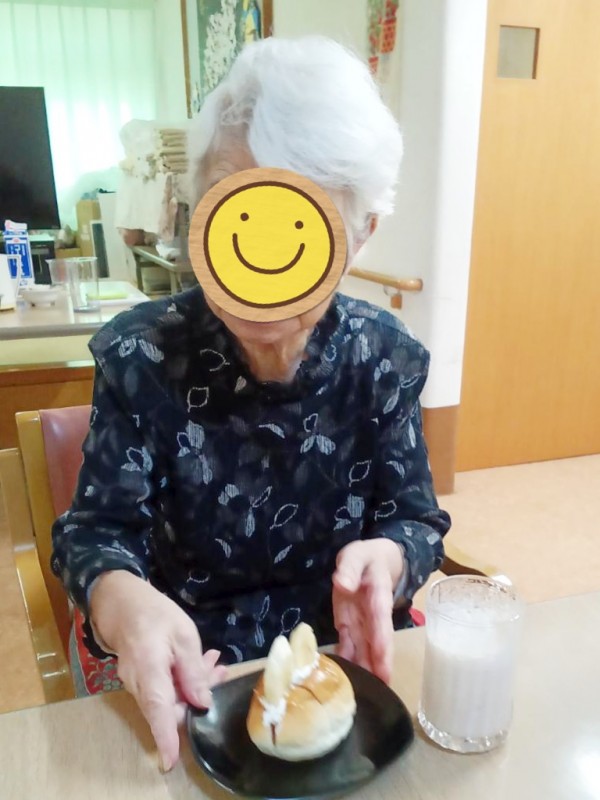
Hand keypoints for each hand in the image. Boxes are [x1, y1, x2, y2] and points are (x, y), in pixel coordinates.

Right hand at [89, 570, 226, 771]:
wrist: (120, 600)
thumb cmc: (154, 612)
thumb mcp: (183, 634)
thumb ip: (193, 670)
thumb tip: (203, 703)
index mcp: (149, 671)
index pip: (158, 711)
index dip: (166, 738)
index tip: (171, 762)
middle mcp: (138, 683)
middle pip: (170, 707)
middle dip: (198, 696)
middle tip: (220, 671)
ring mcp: (135, 682)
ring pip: (168, 696)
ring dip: (192, 683)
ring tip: (213, 661)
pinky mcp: (138, 678)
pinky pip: (161, 687)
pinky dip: (180, 678)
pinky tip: (197, 661)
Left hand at [332, 539, 404, 683]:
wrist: (370, 561)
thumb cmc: (365, 557)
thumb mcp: (356, 556)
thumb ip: (349, 568)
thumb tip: (342, 585)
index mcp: (378, 597)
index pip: (381, 621)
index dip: (381, 641)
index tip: (383, 661)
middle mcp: (373, 616)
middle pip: (377, 643)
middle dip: (379, 665)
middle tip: (381, 690)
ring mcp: (361, 623)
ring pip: (364, 649)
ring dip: (364, 670)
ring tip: (363, 695)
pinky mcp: (348, 626)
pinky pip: (348, 646)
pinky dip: (346, 662)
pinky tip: (341, 681)